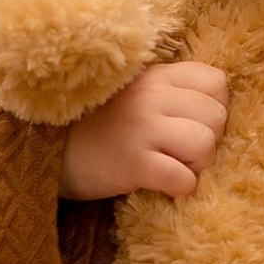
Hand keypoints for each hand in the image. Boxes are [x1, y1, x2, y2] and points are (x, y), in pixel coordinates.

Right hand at [59, 60, 229, 201]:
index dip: (212, 107)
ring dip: (197, 164)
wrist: (45, 149)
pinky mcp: (133, 164)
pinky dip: (181, 187)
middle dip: (208, 139)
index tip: (190, 122)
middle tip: (180, 151)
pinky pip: (182, 178)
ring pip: (205, 144)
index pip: (217, 82)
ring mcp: (142, 129)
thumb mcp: (134, 92)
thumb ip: (171, 90)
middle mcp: (151, 97)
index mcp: (155, 75)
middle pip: (217, 116)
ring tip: (174, 166)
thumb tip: (217, 110)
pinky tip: (164, 185)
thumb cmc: (97, 124)